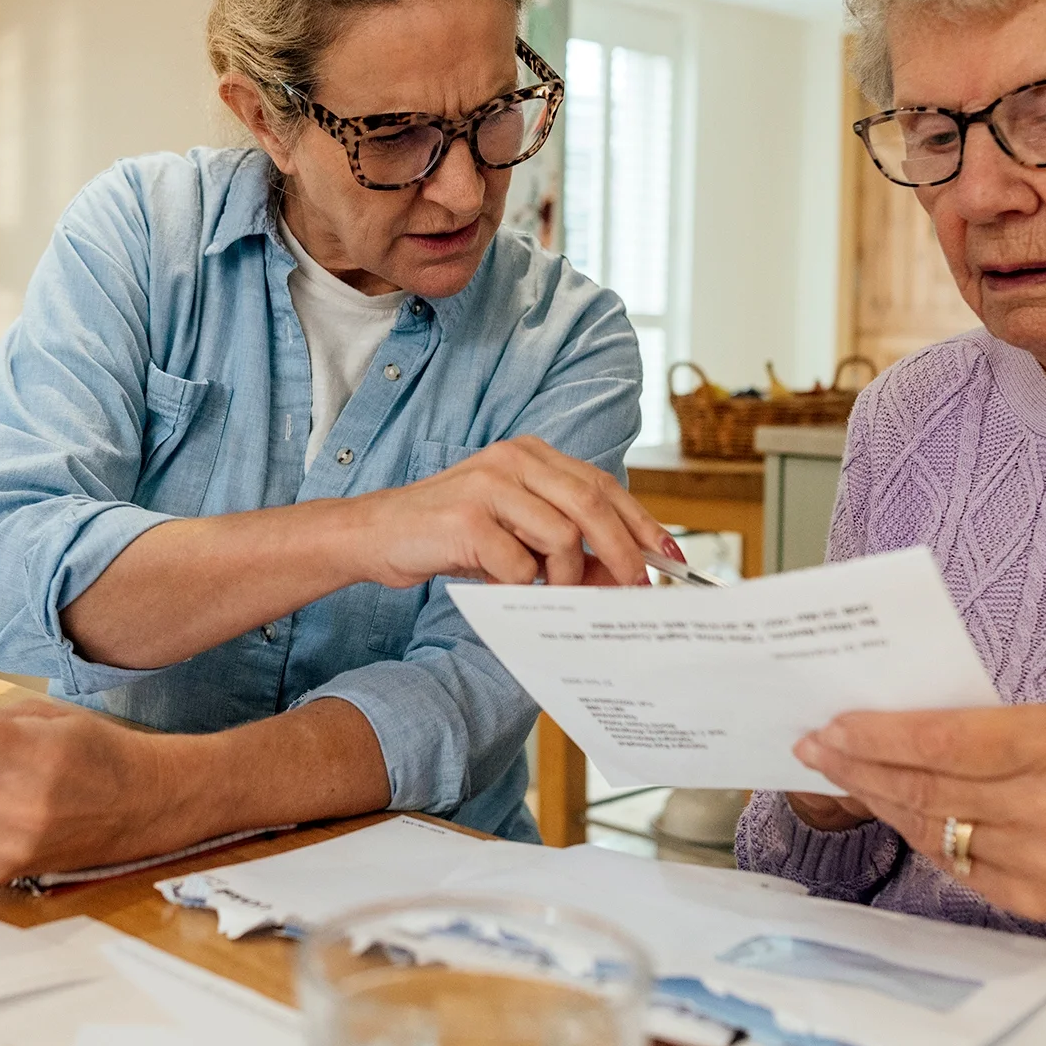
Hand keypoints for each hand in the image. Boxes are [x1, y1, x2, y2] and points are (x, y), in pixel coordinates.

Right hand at [345, 436, 676, 587]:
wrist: (376, 534)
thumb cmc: (449, 535)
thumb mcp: (513, 529)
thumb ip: (563, 540)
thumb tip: (623, 573)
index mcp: (530, 454)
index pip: (603, 485)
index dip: (641, 522)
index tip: (669, 555)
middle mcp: (514, 460)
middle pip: (593, 505)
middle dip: (623, 554)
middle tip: (634, 589)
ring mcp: (489, 485)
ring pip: (563, 537)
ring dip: (565, 578)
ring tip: (546, 592)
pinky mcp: (467, 519)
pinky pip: (519, 565)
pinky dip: (520, 587)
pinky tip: (502, 586)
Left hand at [793, 705, 1045, 949]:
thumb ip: (994, 722)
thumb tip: (903, 722)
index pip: (942, 743)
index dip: (876, 736)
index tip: (832, 725)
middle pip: (924, 787)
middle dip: (858, 765)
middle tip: (816, 746)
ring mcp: (1039, 863)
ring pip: (928, 827)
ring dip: (876, 799)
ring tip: (842, 772)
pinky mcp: (1030, 899)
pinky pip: (950, 861)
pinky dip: (917, 831)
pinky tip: (892, 807)